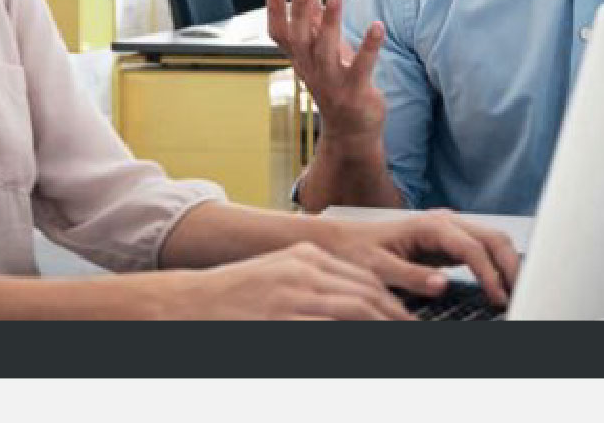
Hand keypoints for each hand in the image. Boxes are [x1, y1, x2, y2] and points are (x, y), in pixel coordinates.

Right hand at [160, 242, 411, 319]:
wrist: (188, 302)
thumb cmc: (232, 294)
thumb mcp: (278, 274)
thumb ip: (313, 283)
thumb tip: (350, 303)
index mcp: (306, 255)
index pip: (364, 278)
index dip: (390, 302)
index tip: (406, 319)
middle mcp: (304, 270)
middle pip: (367, 294)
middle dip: (395, 318)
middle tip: (414, 333)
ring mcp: (294, 295)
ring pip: (356, 311)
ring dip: (382, 327)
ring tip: (400, 341)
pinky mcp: (283, 319)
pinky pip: (330, 330)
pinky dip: (352, 338)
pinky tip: (364, 348)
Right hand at [267, 0, 386, 140]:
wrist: (350, 133)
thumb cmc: (338, 86)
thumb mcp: (323, 54)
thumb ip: (315, 24)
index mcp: (301, 60)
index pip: (280, 34)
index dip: (276, 10)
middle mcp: (312, 70)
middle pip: (300, 39)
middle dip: (300, 12)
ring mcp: (332, 82)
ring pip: (327, 50)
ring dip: (332, 21)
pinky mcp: (355, 92)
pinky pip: (362, 66)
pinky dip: (369, 46)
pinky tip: (377, 26)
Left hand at [317, 209, 521, 307]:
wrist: (343, 240)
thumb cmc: (357, 251)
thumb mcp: (378, 268)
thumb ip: (410, 276)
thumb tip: (442, 284)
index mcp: (430, 225)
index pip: (473, 248)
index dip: (490, 274)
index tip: (498, 298)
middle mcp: (445, 221)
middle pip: (494, 238)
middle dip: (511, 266)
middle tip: (519, 295)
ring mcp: (449, 228)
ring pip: (493, 240)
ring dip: (508, 263)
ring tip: (515, 292)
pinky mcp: (449, 240)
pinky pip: (482, 248)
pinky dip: (497, 264)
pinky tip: (499, 285)